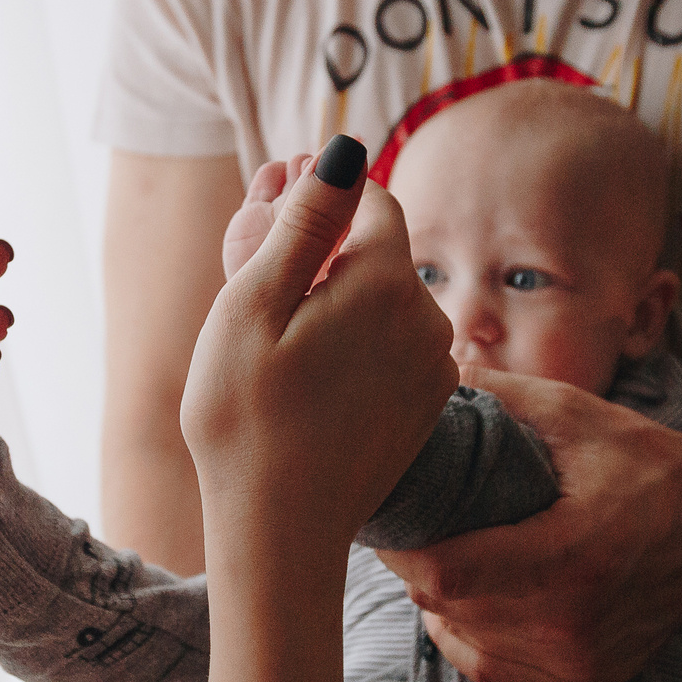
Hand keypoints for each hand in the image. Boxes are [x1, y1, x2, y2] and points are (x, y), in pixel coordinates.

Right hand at [182, 162, 454, 553]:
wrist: (281, 531)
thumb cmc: (246, 419)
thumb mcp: (252, 304)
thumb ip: (303, 221)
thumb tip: (343, 151)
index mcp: (387, 281)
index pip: (370, 198)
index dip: (320, 199)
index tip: (270, 225)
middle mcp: (429, 317)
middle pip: (379, 250)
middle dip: (327, 253)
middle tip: (259, 295)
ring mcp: (436, 366)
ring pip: (386, 301)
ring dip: (341, 303)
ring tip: (280, 346)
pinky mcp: (428, 405)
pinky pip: (394, 347)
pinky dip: (358, 346)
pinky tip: (310, 382)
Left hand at [375, 368, 681, 681]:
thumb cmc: (641, 460)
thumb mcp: (572, 413)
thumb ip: (492, 394)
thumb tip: (417, 371)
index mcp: (573, 554)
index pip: (447, 571)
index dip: (401, 547)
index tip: (387, 516)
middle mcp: (576, 621)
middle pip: (446, 605)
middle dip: (415, 565)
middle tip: (409, 525)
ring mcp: (581, 661)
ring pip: (461, 639)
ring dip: (441, 601)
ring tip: (447, 553)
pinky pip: (492, 669)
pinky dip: (470, 635)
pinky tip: (476, 598)